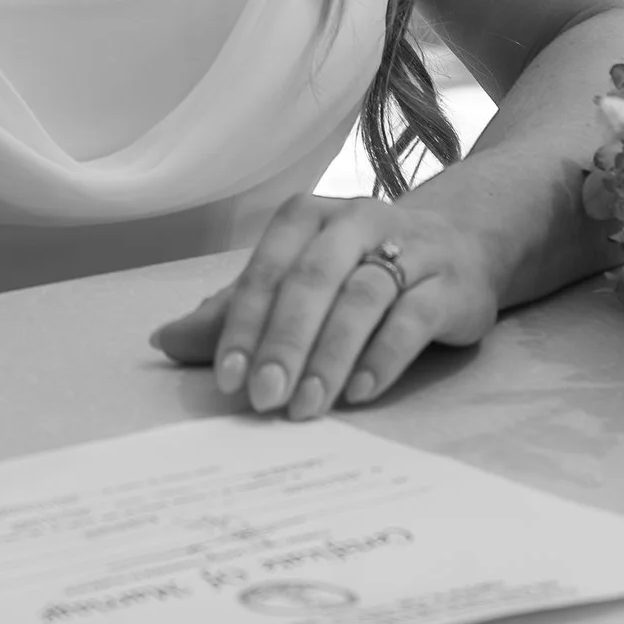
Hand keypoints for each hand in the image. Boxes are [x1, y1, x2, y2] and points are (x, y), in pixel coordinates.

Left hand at [150, 196, 499, 418]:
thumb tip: (162, 340)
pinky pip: (414, 318)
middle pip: (312, 281)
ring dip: (330, 356)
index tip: (226, 378)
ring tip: (307, 406)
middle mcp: (356, 221)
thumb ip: (233, 312)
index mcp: (308, 217)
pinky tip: (360, 392)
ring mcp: (409, 249)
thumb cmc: (360, 267)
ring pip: (363, 298)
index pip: (268, 270)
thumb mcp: (296, 280)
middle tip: (263, 398)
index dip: (243, 324)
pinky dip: (384, 356)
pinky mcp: (449, 285)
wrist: (462, 245)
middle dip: (283, 343)